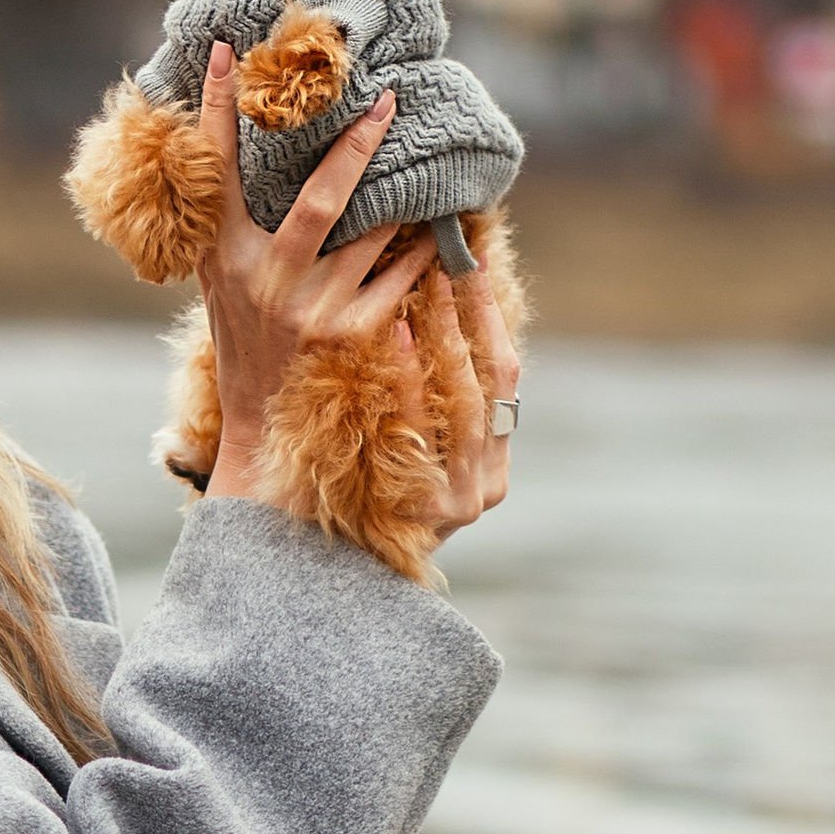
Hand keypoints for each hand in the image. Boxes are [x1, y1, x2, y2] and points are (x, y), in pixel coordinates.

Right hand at [197, 54, 436, 500]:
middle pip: (320, 198)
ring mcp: (312, 309)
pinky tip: (441, 229)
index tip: (222, 51)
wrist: (261, 423)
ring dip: (405, 196)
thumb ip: (228, 223)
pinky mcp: (351, 335)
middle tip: (388, 100)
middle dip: (356, 146)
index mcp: (224, 256)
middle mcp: (267, 279)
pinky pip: (400, 278)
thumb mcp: (219, 278)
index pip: (218, 170)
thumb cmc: (242, 337)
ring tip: (429, 158)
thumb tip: (236, 147)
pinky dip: (422, 250)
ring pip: (373, 235)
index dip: (214, 111)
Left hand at [384, 261, 519, 544]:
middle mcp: (487, 483)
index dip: (491, 317)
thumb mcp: (406, 452)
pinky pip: (422, 429)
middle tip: (451, 261)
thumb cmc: (363, 498)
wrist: (328, 572)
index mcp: (494, 464)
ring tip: (430, 286)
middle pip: (489, 384)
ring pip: (465, 403)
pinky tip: (402, 339)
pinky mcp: (429, 509)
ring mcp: (462, 499)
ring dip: (449, 339)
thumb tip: (432, 306)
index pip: (505, 375)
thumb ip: (430, 403)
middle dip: (472, 319)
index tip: (475, 264)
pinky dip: (414, 381)